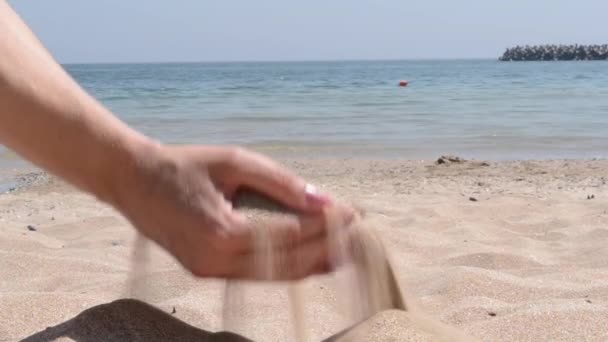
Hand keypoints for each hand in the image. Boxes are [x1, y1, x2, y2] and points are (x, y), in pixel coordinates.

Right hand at [111, 144, 353, 279]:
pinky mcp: (206, 273)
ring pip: (275, 277)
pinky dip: (288, 268)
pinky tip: (312, 259)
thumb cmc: (185, 164)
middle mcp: (216, 261)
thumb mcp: (234, 161)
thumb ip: (280, 182)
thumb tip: (324, 201)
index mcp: (221, 231)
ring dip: (313, 264)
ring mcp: (209, 273)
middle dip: (328, 248)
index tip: (354, 213)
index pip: (290, 235)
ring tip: (346, 251)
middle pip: (288, 263)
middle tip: (359, 233)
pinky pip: (257, 276)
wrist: (133, 181)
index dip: (326, 226)